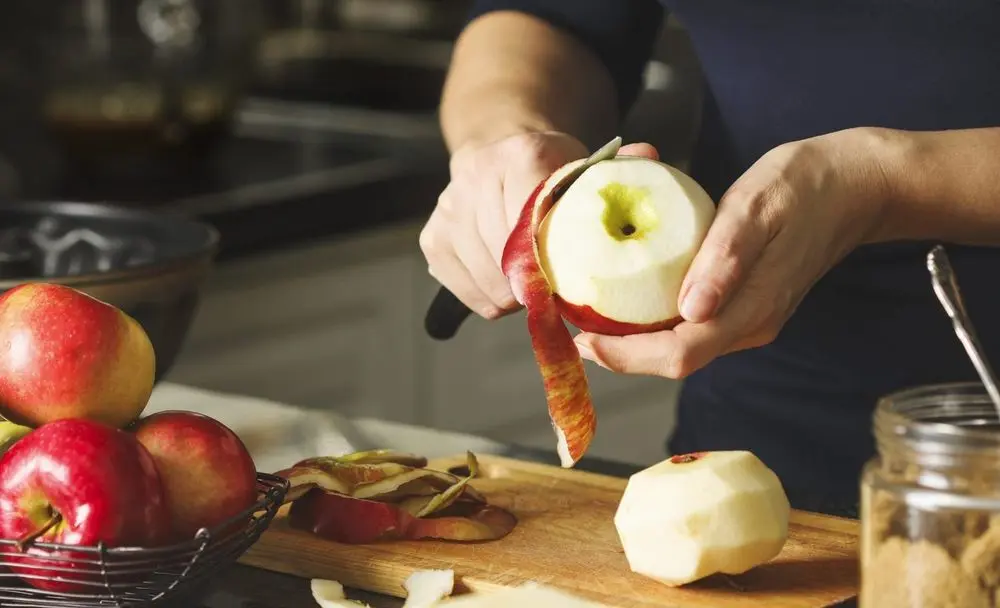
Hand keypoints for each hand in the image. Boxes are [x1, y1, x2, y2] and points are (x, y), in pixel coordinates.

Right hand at [420, 131, 656, 318]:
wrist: (499, 148)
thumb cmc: (554, 170)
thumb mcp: (588, 163)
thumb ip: (619, 167)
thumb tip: (649, 157)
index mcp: (522, 156)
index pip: (537, 228)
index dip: (557, 264)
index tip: (575, 278)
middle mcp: (476, 178)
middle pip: (510, 262)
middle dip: (538, 285)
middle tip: (560, 289)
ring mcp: (448, 210)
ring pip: (488, 284)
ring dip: (517, 295)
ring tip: (535, 283)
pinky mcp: (432, 239)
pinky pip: (468, 294)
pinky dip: (492, 299)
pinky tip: (509, 283)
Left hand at [574, 128, 891, 377]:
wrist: (857, 185)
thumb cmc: (805, 185)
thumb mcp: (757, 208)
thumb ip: (724, 259)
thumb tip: (690, 310)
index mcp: (752, 308)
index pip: (680, 353)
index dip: (627, 356)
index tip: (583, 340)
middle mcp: (751, 325)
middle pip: (676, 360)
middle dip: (621, 354)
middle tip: (574, 329)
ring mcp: (751, 319)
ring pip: (684, 348)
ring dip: (636, 342)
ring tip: (593, 317)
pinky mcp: (749, 305)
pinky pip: (695, 328)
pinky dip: (657, 323)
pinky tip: (632, 301)